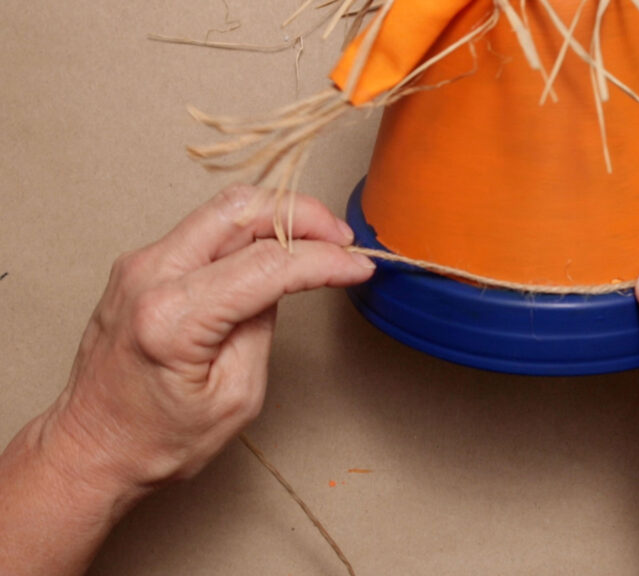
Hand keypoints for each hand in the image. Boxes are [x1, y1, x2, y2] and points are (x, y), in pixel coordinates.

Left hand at [0, 185, 373, 575]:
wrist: (92, 448)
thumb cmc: (158, 439)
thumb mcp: (236, 395)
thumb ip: (263, 327)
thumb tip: (288, 279)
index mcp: (171, 318)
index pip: (266, 265)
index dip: (323, 261)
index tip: (359, 265)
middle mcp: (149, 276)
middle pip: (240, 209)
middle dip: (302, 214)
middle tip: (342, 239)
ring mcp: (139, 264)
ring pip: (223, 209)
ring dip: (278, 216)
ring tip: (318, 242)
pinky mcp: (141, 264)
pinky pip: (205, 228)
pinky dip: (250, 229)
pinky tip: (277, 249)